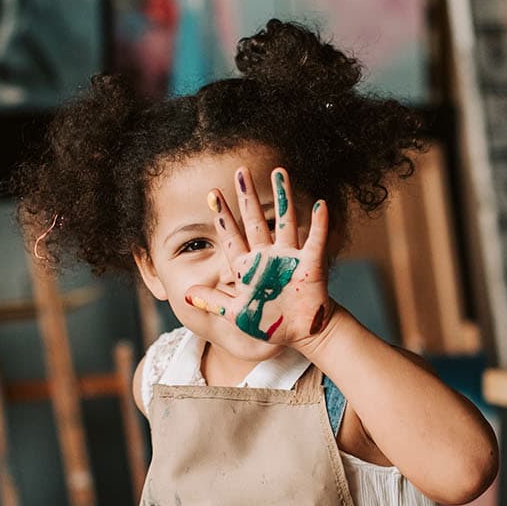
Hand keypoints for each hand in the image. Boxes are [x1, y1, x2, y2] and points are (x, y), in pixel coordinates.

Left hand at [185, 166, 333, 346]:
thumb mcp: (237, 314)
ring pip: (285, 221)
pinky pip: (316, 241)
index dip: (222, 216)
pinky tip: (319, 205)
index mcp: (247, 266)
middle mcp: (267, 256)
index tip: (212, 194)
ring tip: (280, 172)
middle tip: (241, 171)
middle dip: (248, 197)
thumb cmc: (269, 323)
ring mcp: (289, 257)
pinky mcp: (310, 265)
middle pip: (255, 221)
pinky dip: (319, 224)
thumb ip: (213, 302)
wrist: (300, 333)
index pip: (232, 237)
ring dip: (283, 197)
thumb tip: (187, 294)